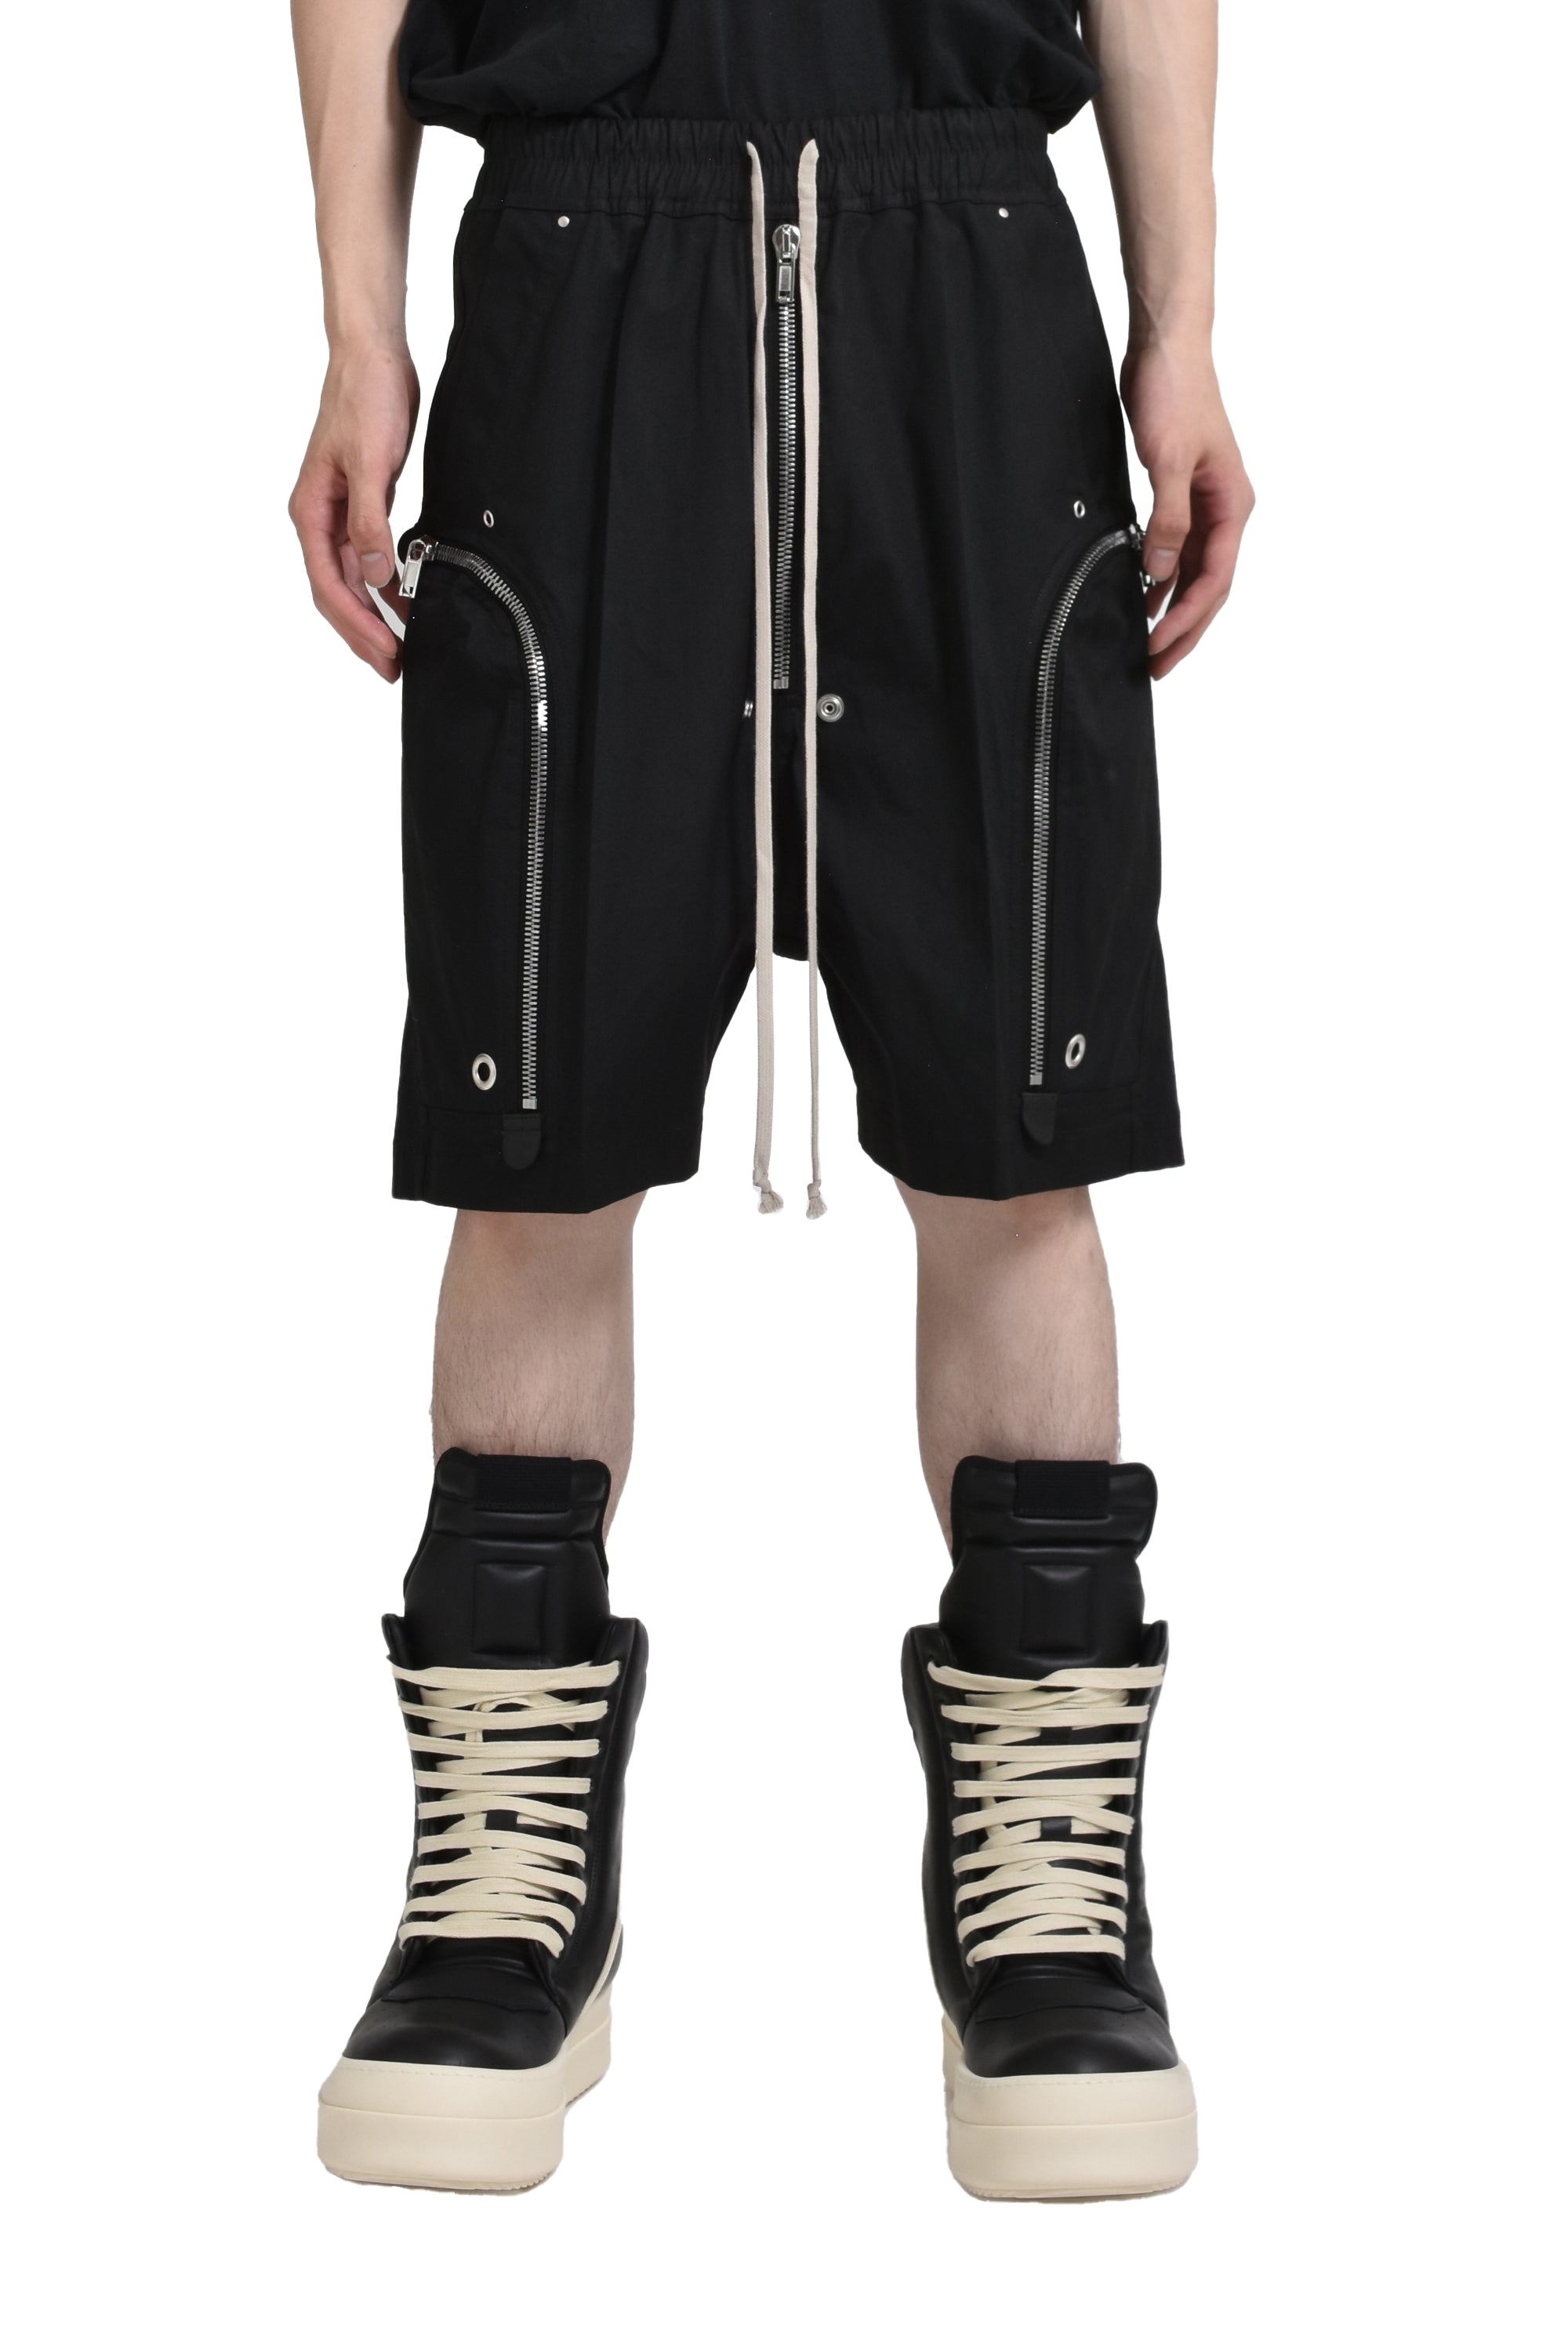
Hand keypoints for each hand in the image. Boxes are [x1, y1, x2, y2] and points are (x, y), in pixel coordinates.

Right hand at [289, 342, 419, 680]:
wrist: (372, 357)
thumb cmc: (365, 399)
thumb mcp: (372, 463)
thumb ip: (371, 522)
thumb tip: (375, 576)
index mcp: (311, 511)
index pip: (328, 586)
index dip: (356, 626)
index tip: (385, 654)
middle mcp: (320, 519)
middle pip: (336, 593)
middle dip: (363, 633)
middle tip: (394, 667)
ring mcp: (339, 515)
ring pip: (352, 580)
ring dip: (374, 615)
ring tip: (402, 647)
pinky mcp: (363, 506)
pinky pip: (368, 560)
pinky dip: (384, 586)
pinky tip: (404, 603)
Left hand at [1120, 341, 1252, 679]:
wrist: (1165, 345)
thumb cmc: (1174, 391)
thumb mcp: (1168, 459)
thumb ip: (1167, 518)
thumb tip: (1161, 571)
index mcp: (1233, 504)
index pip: (1215, 579)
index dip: (1187, 620)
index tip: (1157, 647)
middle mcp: (1225, 509)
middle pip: (1211, 587)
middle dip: (1185, 630)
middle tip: (1156, 669)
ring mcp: (1205, 503)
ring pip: (1194, 573)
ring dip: (1174, 610)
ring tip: (1149, 647)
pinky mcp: (1182, 494)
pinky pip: (1178, 550)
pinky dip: (1163, 579)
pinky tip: (1144, 598)